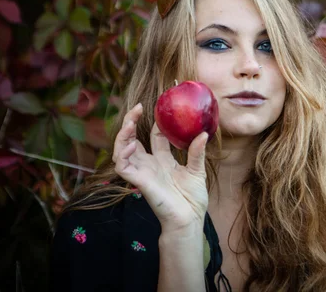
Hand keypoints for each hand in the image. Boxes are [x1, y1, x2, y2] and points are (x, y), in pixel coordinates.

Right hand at [112, 103, 208, 232]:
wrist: (189, 219)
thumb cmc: (192, 199)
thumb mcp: (197, 171)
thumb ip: (196, 152)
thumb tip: (204, 133)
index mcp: (163, 160)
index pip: (156, 136)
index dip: (157, 121)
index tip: (160, 106)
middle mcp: (150, 164)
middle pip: (133, 139)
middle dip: (131, 122)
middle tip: (138, 107)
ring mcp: (142, 172)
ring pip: (121, 150)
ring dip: (122, 134)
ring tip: (129, 122)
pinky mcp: (138, 181)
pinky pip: (122, 166)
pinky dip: (122, 154)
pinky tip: (131, 144)